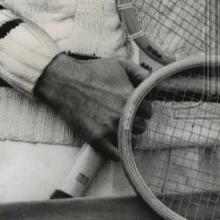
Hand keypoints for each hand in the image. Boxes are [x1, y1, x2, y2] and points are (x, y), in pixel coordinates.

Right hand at [34, 54, 148, 159]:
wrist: (64, 81)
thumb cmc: (92, 71)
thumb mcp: (120, 64)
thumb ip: (141, 72)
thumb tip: (154, 81)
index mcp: (130, 97)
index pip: (149, 112)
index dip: (143, 110)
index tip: (137, 109)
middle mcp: (122, 114)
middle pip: (141, 127)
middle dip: (136, 123)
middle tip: (128, 119)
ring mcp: (109, 129)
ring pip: (131, 141)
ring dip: (129, 137)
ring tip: (122, 130)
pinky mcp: (96, 139)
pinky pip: (115, 155)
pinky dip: (118, 152)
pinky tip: (115, 144)